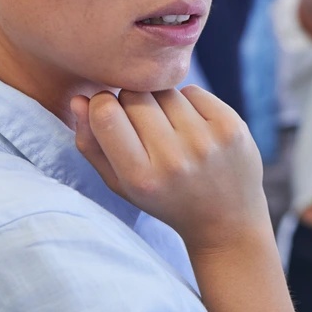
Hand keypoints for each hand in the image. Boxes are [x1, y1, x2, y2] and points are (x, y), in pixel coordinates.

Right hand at [71, 87, 268, 253]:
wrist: (227, 220)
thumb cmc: (165, 198)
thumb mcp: (121, 184)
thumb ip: (92, 145)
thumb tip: (79, 99)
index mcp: (141, 178)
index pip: (106, 114)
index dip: (103, 104)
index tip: (111, 114)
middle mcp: (174, 160)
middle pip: (134, 96)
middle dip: (132, 103)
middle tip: (145, 128)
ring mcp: (207, 142)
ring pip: (164, 90)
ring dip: (161, 102)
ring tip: (171, 131)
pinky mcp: (232, 127)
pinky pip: (194, 91)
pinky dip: (189, 102)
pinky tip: (194, 128)